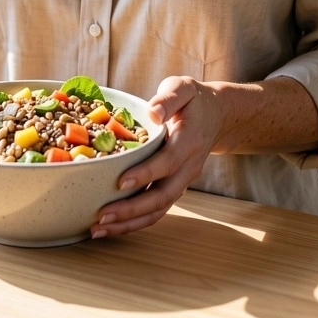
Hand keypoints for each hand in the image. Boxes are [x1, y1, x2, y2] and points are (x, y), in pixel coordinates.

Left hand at [91, 76, 223, 238]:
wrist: (217, 116)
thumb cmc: (194, 100)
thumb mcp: (183, 88)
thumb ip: (168, 98)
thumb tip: (152, 113)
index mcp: (189, 140)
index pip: (167, 162)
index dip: (145, 174)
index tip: (120, 182)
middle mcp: (188, 166)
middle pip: (163, 195)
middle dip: (132, 209)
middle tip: (102, 215)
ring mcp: (183, 180)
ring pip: (160, 209)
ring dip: (131, 222)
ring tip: (100, 229)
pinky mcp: (175, 187)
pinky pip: (158, 210)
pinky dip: (136, 222)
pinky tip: (113, 226)